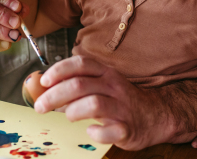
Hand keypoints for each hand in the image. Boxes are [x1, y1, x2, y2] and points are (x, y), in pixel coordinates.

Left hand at [33, 56, 167, 150]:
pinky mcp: (128, 128)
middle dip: (54, 95)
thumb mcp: (102, 84)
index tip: (43, 81)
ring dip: (73, 111)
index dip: (59, 70)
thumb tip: (46, 88)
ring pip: (93, 104)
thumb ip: (78, 83)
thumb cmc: (120, 100)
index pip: (80, 64)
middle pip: (80, 85)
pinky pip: (109, 131)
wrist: (156, 115)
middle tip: (40, 106)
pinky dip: (96, 132)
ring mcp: (122, 107)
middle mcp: (113, 86)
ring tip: (68, 116)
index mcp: (105, 73)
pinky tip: (90, 131)